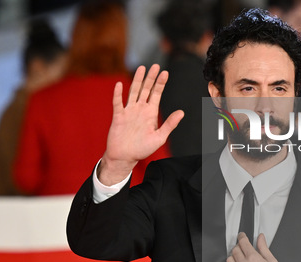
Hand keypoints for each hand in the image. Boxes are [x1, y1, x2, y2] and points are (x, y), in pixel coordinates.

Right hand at [98, 64, 183, 184]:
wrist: (125, 157)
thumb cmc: (142, 149)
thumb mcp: (159, 137)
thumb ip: (169, 124)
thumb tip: (182, 112)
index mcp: (150, 113)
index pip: (156, 94)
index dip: (160, 83)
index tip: (165, 72)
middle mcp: (140, 109)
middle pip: (145, 89)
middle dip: (150, 78)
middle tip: (155, 65)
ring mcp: (129, 111)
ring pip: (133, 92)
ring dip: (137, 80)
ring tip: (141, 68)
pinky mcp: (118, 116)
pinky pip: (118, 103)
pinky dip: (118, 94)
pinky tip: (120, 84)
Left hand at [223, 233, 282, 261]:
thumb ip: (264, 248)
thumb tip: (260, 238)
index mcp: (253, 258)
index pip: (243, 242)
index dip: (242, 237)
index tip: (242, 236)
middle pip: (235, 250)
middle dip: (239, 247)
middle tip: (243, 249)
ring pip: (229, 260)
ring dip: (234, 258)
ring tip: (240, 260)